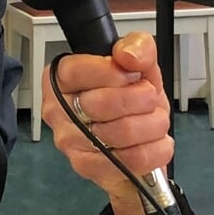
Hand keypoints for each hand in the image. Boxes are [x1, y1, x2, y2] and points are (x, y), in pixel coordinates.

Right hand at [40, 32, 172, 204]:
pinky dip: (154, 149)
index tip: (131, 74)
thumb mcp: (139, 63)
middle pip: (102, 104)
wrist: (139, 135)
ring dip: (152, 124)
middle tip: (149, 97)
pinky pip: (130, 160)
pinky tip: (155, 141)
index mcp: (61, 78)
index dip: (112, 72)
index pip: (77, 72)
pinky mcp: (88, 167)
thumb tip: (128, 55)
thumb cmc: (131, 97)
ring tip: (155, 119)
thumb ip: (137, 47)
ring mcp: (70, 142)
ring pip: (120, 133)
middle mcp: (58, 111)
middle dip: (141, 98)